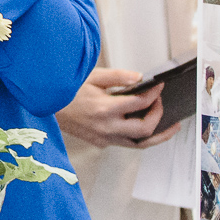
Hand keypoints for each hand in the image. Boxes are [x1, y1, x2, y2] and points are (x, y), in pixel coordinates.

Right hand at [56, 67, 176, 148]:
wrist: (47, 106)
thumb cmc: (68, 90)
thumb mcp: (92, 76)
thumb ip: (119, 76)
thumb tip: (140, 78)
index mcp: (104, 109)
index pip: (140, 103)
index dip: (154, 94)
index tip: (159, 87)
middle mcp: (106, 127)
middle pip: (145, 129)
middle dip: (159, 116)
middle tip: (161, 103)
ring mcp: (103, 138)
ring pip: (139, 144)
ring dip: (157, 135)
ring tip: (172, 127)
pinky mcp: (100, 142)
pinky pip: (126, 143)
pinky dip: (139, 136)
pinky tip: (146, 127)